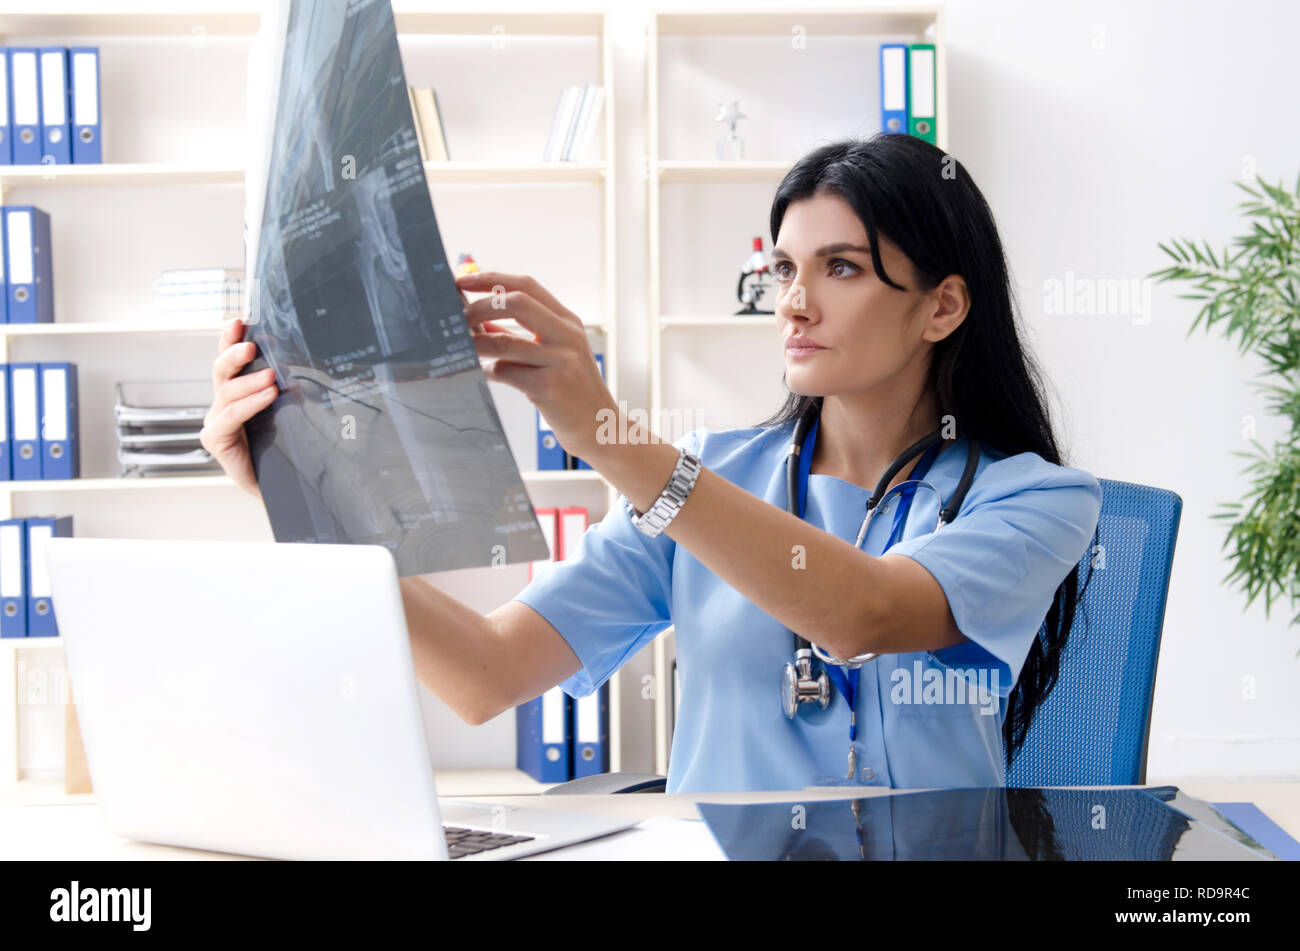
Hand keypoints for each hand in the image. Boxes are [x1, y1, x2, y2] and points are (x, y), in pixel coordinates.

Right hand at [199, 317, 276, 496]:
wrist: (285, 485)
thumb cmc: (286, 446)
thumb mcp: (290, 410)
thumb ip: (289, 387)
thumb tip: (301, 358)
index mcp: (237, 391)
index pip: (232, 360)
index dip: (231, 338)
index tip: (239, 320)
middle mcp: (222, 403)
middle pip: (221, 370)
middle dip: (234, 353)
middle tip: (251, 344)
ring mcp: (216, 420)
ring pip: (226, 392)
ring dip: (250, 381)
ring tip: (272, 376)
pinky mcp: (215, 439)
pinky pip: (230, 416)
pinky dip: (249, 403)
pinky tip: (267, 395)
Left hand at [456, 271, 612, 460]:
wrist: (601, 428)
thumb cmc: (574, 392)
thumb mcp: (556, 355)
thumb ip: (523, 336)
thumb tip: (480, 321)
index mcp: (568, 322)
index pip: (527, 286)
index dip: (491, 279)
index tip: (463, 279)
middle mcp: (567, 336)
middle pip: (516, 302)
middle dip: (479, 306)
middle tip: (457, 318)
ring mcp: (559, 361)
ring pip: (504, 341)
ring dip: (475, 343)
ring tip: (460, 347)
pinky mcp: (548, 388)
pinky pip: (504, 372)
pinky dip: (486, 370)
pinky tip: (481, 373)